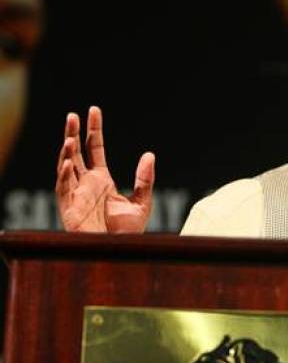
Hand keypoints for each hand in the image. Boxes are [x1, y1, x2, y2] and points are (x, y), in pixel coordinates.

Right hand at [55, 106, 154, 232]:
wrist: (120, 253)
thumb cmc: (128, 232)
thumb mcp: (142, 202)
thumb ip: (145, 179)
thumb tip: (149, 154)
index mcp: (102, 179)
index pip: (94, 148)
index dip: (93, 130)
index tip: (93, 110)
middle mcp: (86, 184)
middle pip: (76, 153)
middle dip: (73, 134)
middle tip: (72, 115)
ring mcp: (76, 195)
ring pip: (66, 168)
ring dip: (66, 153)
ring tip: (69, 137)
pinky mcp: (69, 209)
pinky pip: (63, 189)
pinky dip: (64, 175)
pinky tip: (68, 162)